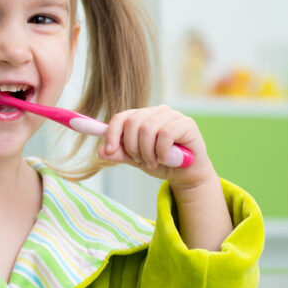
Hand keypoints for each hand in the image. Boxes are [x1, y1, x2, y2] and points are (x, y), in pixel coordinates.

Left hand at [97, 105, 214, 188]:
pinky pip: (166, 134)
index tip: (108, 150)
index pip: (121, 117)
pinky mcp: (186, 123)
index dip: (111, 133)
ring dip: (147, 152)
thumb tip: (100, 151)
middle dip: (132, 147)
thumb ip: (121, 154)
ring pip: (148, 128)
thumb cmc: (161, 163)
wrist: (186, 174)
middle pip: (133, 122)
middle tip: (141, 160)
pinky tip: (164, 158)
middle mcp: (156, 112)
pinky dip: (161, 151)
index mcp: (142, 117)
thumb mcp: (137, 160)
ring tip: (153, 162)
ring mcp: (172, 115)